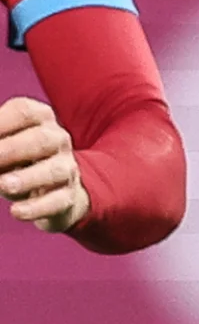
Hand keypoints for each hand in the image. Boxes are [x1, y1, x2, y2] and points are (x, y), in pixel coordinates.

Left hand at [0, 98, 88, 235]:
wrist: (51, 189)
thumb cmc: (15, 158)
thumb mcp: (1, 144)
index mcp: (40, 118)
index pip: (23, 112)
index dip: (1, 123)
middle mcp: (58, 139)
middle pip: (41, 139)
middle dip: (12, 149)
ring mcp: (67, 168)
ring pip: (53, 171)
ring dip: (26, 178)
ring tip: (3, 185)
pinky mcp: (68, 197)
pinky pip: (56, 202)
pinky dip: (36, 208)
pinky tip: (16, 212)